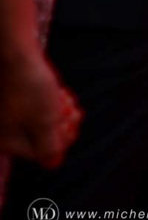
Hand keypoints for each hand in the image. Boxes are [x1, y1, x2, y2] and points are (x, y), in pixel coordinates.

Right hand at [0, 45, 80, 167]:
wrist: (17, 53)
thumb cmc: (30, 86)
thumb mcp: (45, 121)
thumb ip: (49, 147)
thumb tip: (53, 165)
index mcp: (7, 142)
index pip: (44, 153)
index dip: (62, 138)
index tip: (68, 120)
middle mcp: (6, 132)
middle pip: (46, 139)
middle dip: (63, 124)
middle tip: (67, 108)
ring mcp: (11, 116)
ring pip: (47, 123)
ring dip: (61, 112)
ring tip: (62, 98)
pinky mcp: (18, 102)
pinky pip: (42, 110)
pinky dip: (54, 103)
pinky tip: (59, 92)